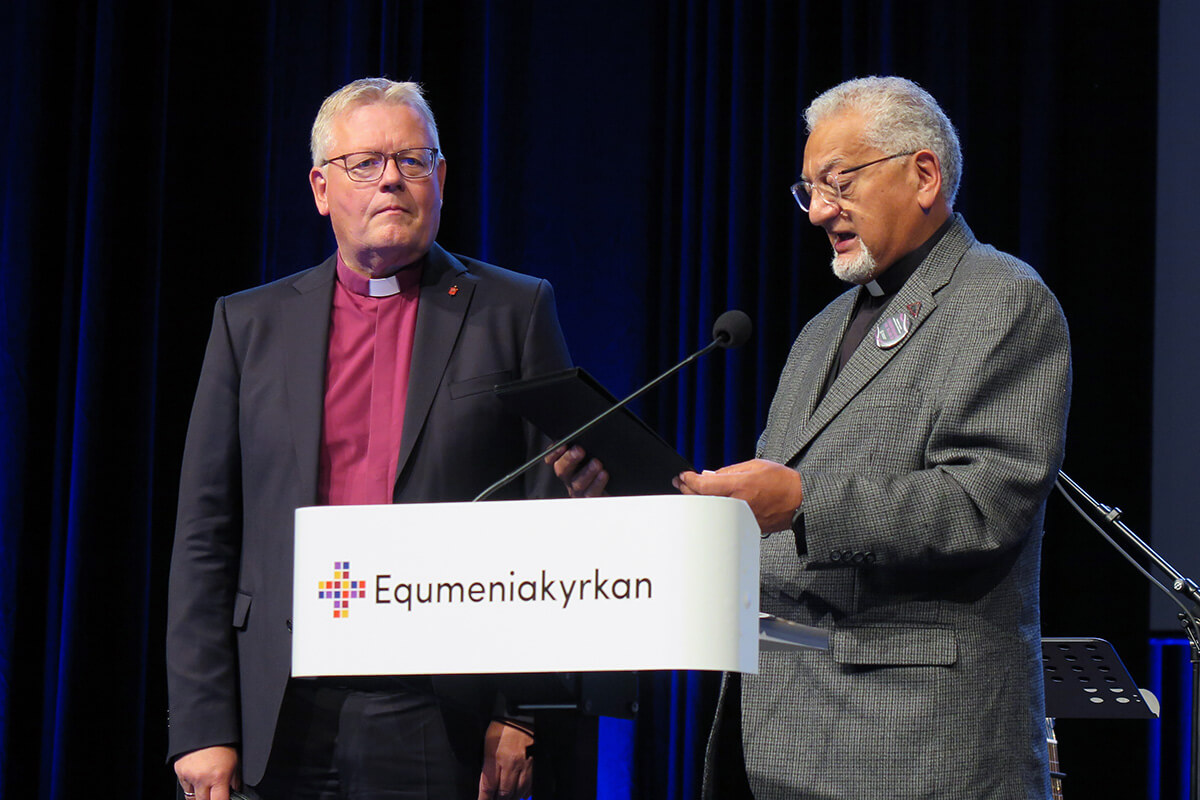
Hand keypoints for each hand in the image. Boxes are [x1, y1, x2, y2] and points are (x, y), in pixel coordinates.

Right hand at [174, 745, 238, 799]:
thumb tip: (235, 790)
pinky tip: (198, 774)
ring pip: (192, 796)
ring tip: (207, 782)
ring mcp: (189, 776)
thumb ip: (235, 779)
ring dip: (200, 794)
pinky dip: (191, 784)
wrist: (204, 725)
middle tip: (215, 792)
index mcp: (219, 777)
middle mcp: (202, 778)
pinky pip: (185, 786)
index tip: (223, 798)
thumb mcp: (235, 760)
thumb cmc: (222, 740)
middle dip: (210, 799)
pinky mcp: (179, 772)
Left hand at [478, 720, 533, 798]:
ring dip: (511, 798)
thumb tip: (486, 781)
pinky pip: (530, 786)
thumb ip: (487, 764)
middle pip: (504, 793)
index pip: (488, 786)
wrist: (522, 715)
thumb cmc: (503, 725)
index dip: (484, 799)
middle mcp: (512, 764)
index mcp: (496, 757)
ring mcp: (526, 766)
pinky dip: (524, 793)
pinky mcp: (535, 765)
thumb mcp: (488, 743)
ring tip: (505, 799)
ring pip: (518, 792)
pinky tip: (519, 794)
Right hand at [544, 445, 607, 496]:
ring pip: (577, 483)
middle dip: (569, 459)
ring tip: (596, 463)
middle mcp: (570, 478)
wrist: (613, 488)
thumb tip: (585, 435)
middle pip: (562, 470)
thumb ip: (584, 446)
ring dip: (587, 472)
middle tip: (579, 450)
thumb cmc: (602, 467)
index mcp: (567, 465)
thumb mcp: (592, 454)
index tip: (562, 444)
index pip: (552, 459)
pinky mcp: (591, 498)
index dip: (554, 452)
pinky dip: (597, 483)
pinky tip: (603, 474)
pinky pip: (591, 493)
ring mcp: (579, 491)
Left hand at [674, 458, 802, 532]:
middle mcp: (738, 503)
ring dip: (699, 500)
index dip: (689, 480)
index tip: (683, 475)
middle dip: (688, 490)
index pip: (704, 485)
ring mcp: (741, 517)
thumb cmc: (782, 481)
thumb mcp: (754, 466)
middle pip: (703, 500)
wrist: (800, 501)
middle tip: (681, 482)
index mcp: (739, 486)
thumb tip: (710, 475)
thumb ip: (729, 471)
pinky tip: (711, 502)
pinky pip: (724, 518)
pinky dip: (715, 509)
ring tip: (692, 491)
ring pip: (712, 511)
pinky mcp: (745, 525)